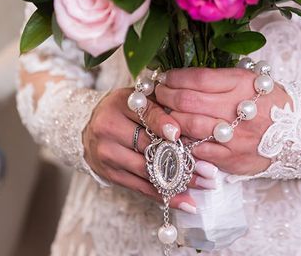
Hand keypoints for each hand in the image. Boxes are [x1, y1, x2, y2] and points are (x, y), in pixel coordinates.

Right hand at [82, 87, 220, 212]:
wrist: (91, 125)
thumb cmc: (128, 109)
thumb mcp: (141, 98)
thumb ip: (163, 103)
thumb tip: (193, 117)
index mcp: (121, 104)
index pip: (146, 114)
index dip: (163, 124)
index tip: (179, 134)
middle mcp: (109, 128)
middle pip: (150, 146)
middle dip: (183, 158)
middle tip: (209, 168)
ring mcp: (108, 153)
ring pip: (148, 170)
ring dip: (180, 180)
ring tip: (205, 184)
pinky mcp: (110, 173)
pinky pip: (141, 187)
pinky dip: (166, 196)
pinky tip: (187, 201)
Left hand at [155, 67, 291, 175]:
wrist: (299, 134)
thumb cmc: (269, 102)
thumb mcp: (251, 80)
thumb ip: (221, 78)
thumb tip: (183, 76)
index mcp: (243, 84)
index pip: (199, 78)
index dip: (175, 77)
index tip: (165, 77)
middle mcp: (239, 108)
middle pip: (189, 101)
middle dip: (166, 96)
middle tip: (157, 94)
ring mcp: (236, 135)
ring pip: (190, 126)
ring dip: (169, 119)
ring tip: (162, 114)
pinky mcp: (233, 158)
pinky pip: (199, 151)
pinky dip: (183, 144)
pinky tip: (176, 137)